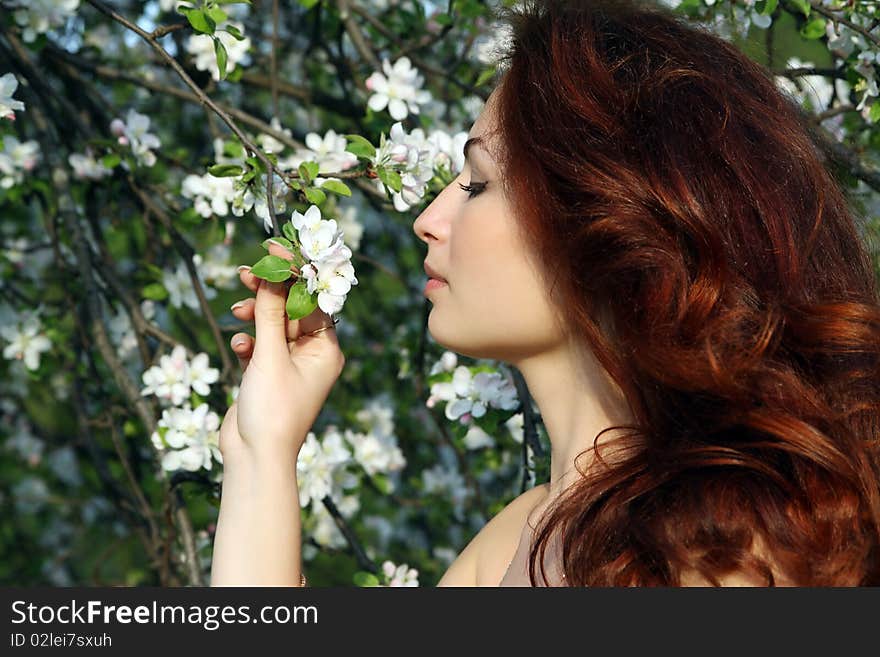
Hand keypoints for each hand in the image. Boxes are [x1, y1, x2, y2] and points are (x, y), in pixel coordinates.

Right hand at [219, 240, 345, 462]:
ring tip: (236, 307)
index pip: (313, 301)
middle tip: (248, 271)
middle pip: (292, 310)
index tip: (275, 249)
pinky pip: (259, 346)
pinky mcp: (267, 375)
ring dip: (256, 314)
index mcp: (326, 351)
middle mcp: (313, 356)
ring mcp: (289, 366)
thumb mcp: (270, 356)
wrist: (254, 458)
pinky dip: (248, 341)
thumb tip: (275, 272)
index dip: (295, 274)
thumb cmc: (272, 410)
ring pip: (273, 326)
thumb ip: (271, 313)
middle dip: (271, 291)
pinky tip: (238, 348)